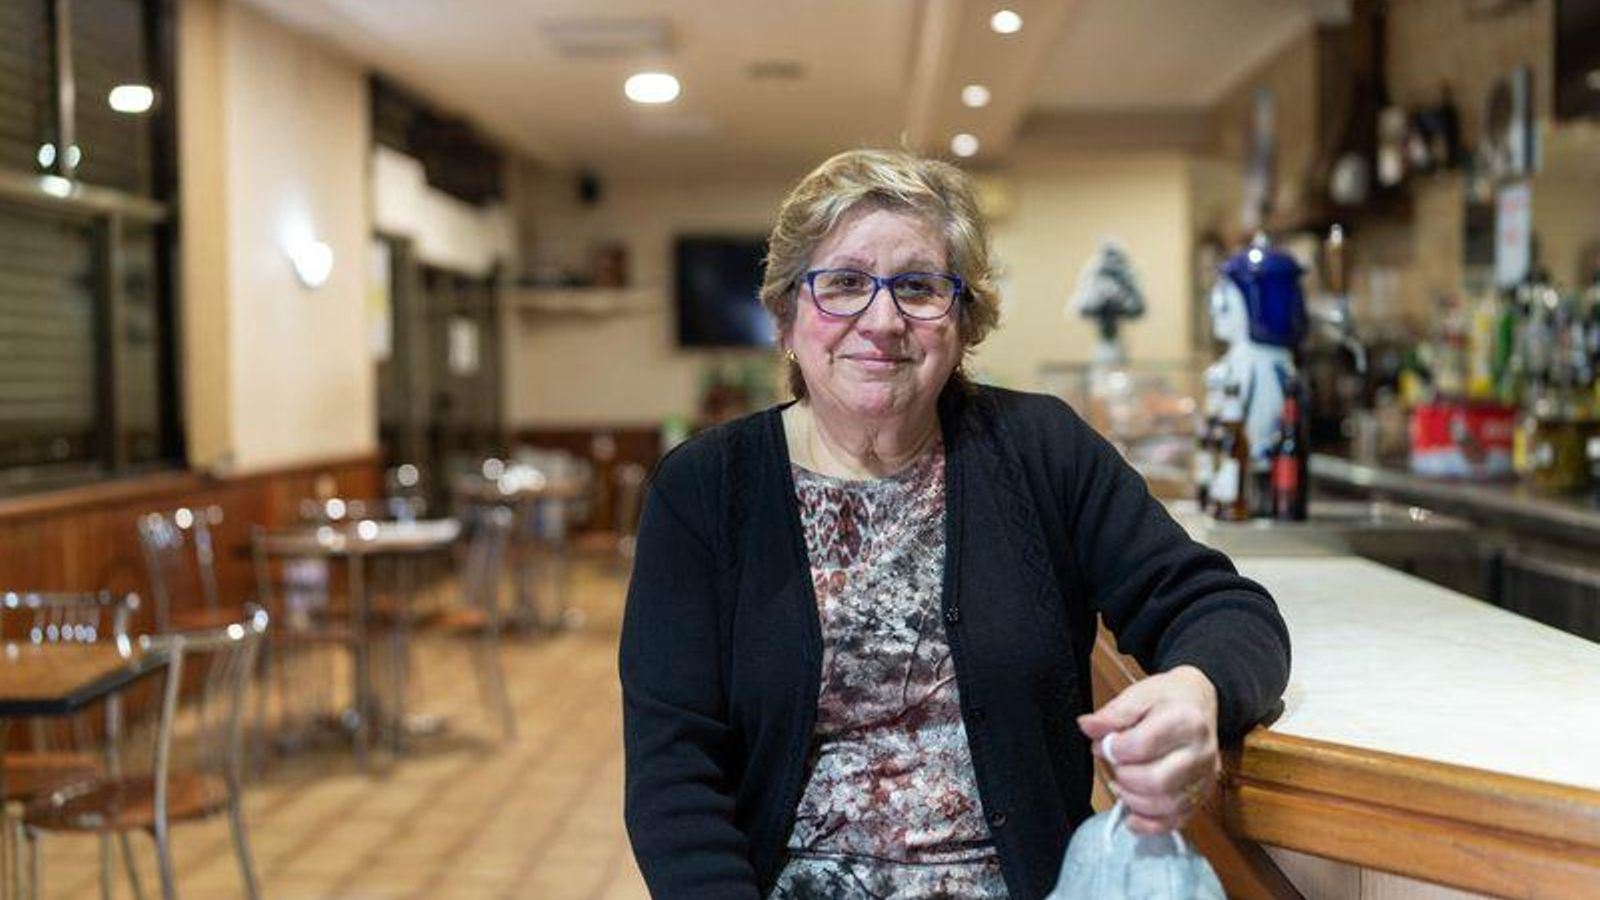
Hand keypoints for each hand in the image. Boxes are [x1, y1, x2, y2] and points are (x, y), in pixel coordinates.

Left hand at [1076, 665, 1219, 835]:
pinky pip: (1176, 821)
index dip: (1113, 749)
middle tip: (1114, 764)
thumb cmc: (1168, 698)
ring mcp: (1204, 777)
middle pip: (1156, 781)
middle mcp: (1200, 753)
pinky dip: (1149, 824)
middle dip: (1124, 776)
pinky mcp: (1202, 795)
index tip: (1104, 743)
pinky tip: (1132, 816)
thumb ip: (1113, 714)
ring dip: (1133, 800)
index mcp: (1186, 721)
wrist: (1199, 703)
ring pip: (1166, 806)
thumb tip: (1088, 727)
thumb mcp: (1139, 694)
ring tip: (1121, 783)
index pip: (1142, 746)